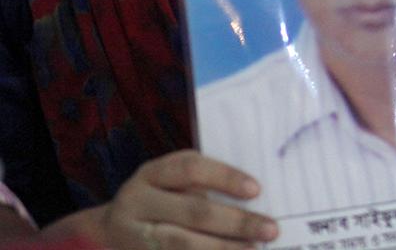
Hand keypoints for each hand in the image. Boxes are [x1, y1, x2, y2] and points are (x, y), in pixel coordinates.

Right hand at [61, 150, 276, 249]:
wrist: (108, 231)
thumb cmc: (159, 198)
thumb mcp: (171, 181)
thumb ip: (203, 184)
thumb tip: (254, 198)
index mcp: (151, 174)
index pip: (190, 169)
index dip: (225, 177)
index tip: (256, 190)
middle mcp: (137, 204)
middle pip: (193, 212)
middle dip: (236, 222)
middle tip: (270, 229)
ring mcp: (134, 238)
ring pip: (182, 244)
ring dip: (223, 249)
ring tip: (254, 249)